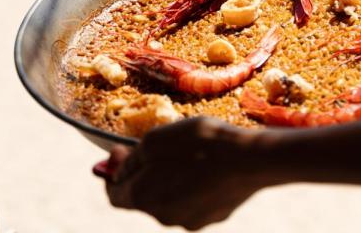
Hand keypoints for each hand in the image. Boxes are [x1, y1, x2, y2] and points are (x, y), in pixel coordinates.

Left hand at [99, 117, 275, 229]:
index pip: (114, 194)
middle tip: (159, 150)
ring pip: (171, 200)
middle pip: (144, 197)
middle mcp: (161, 216)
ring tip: (190, 155)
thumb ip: (131, 159)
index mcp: (142, 197)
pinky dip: (194, 187)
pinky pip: (195, 202)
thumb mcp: (155, 139)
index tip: (120, 151)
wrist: (248, 159)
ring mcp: (189, 220)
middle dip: (146, 175)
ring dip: (171, 181)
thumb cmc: (199, 143)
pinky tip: (208, 168)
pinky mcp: (213, 217)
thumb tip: (120, 170)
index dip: (112, 174)